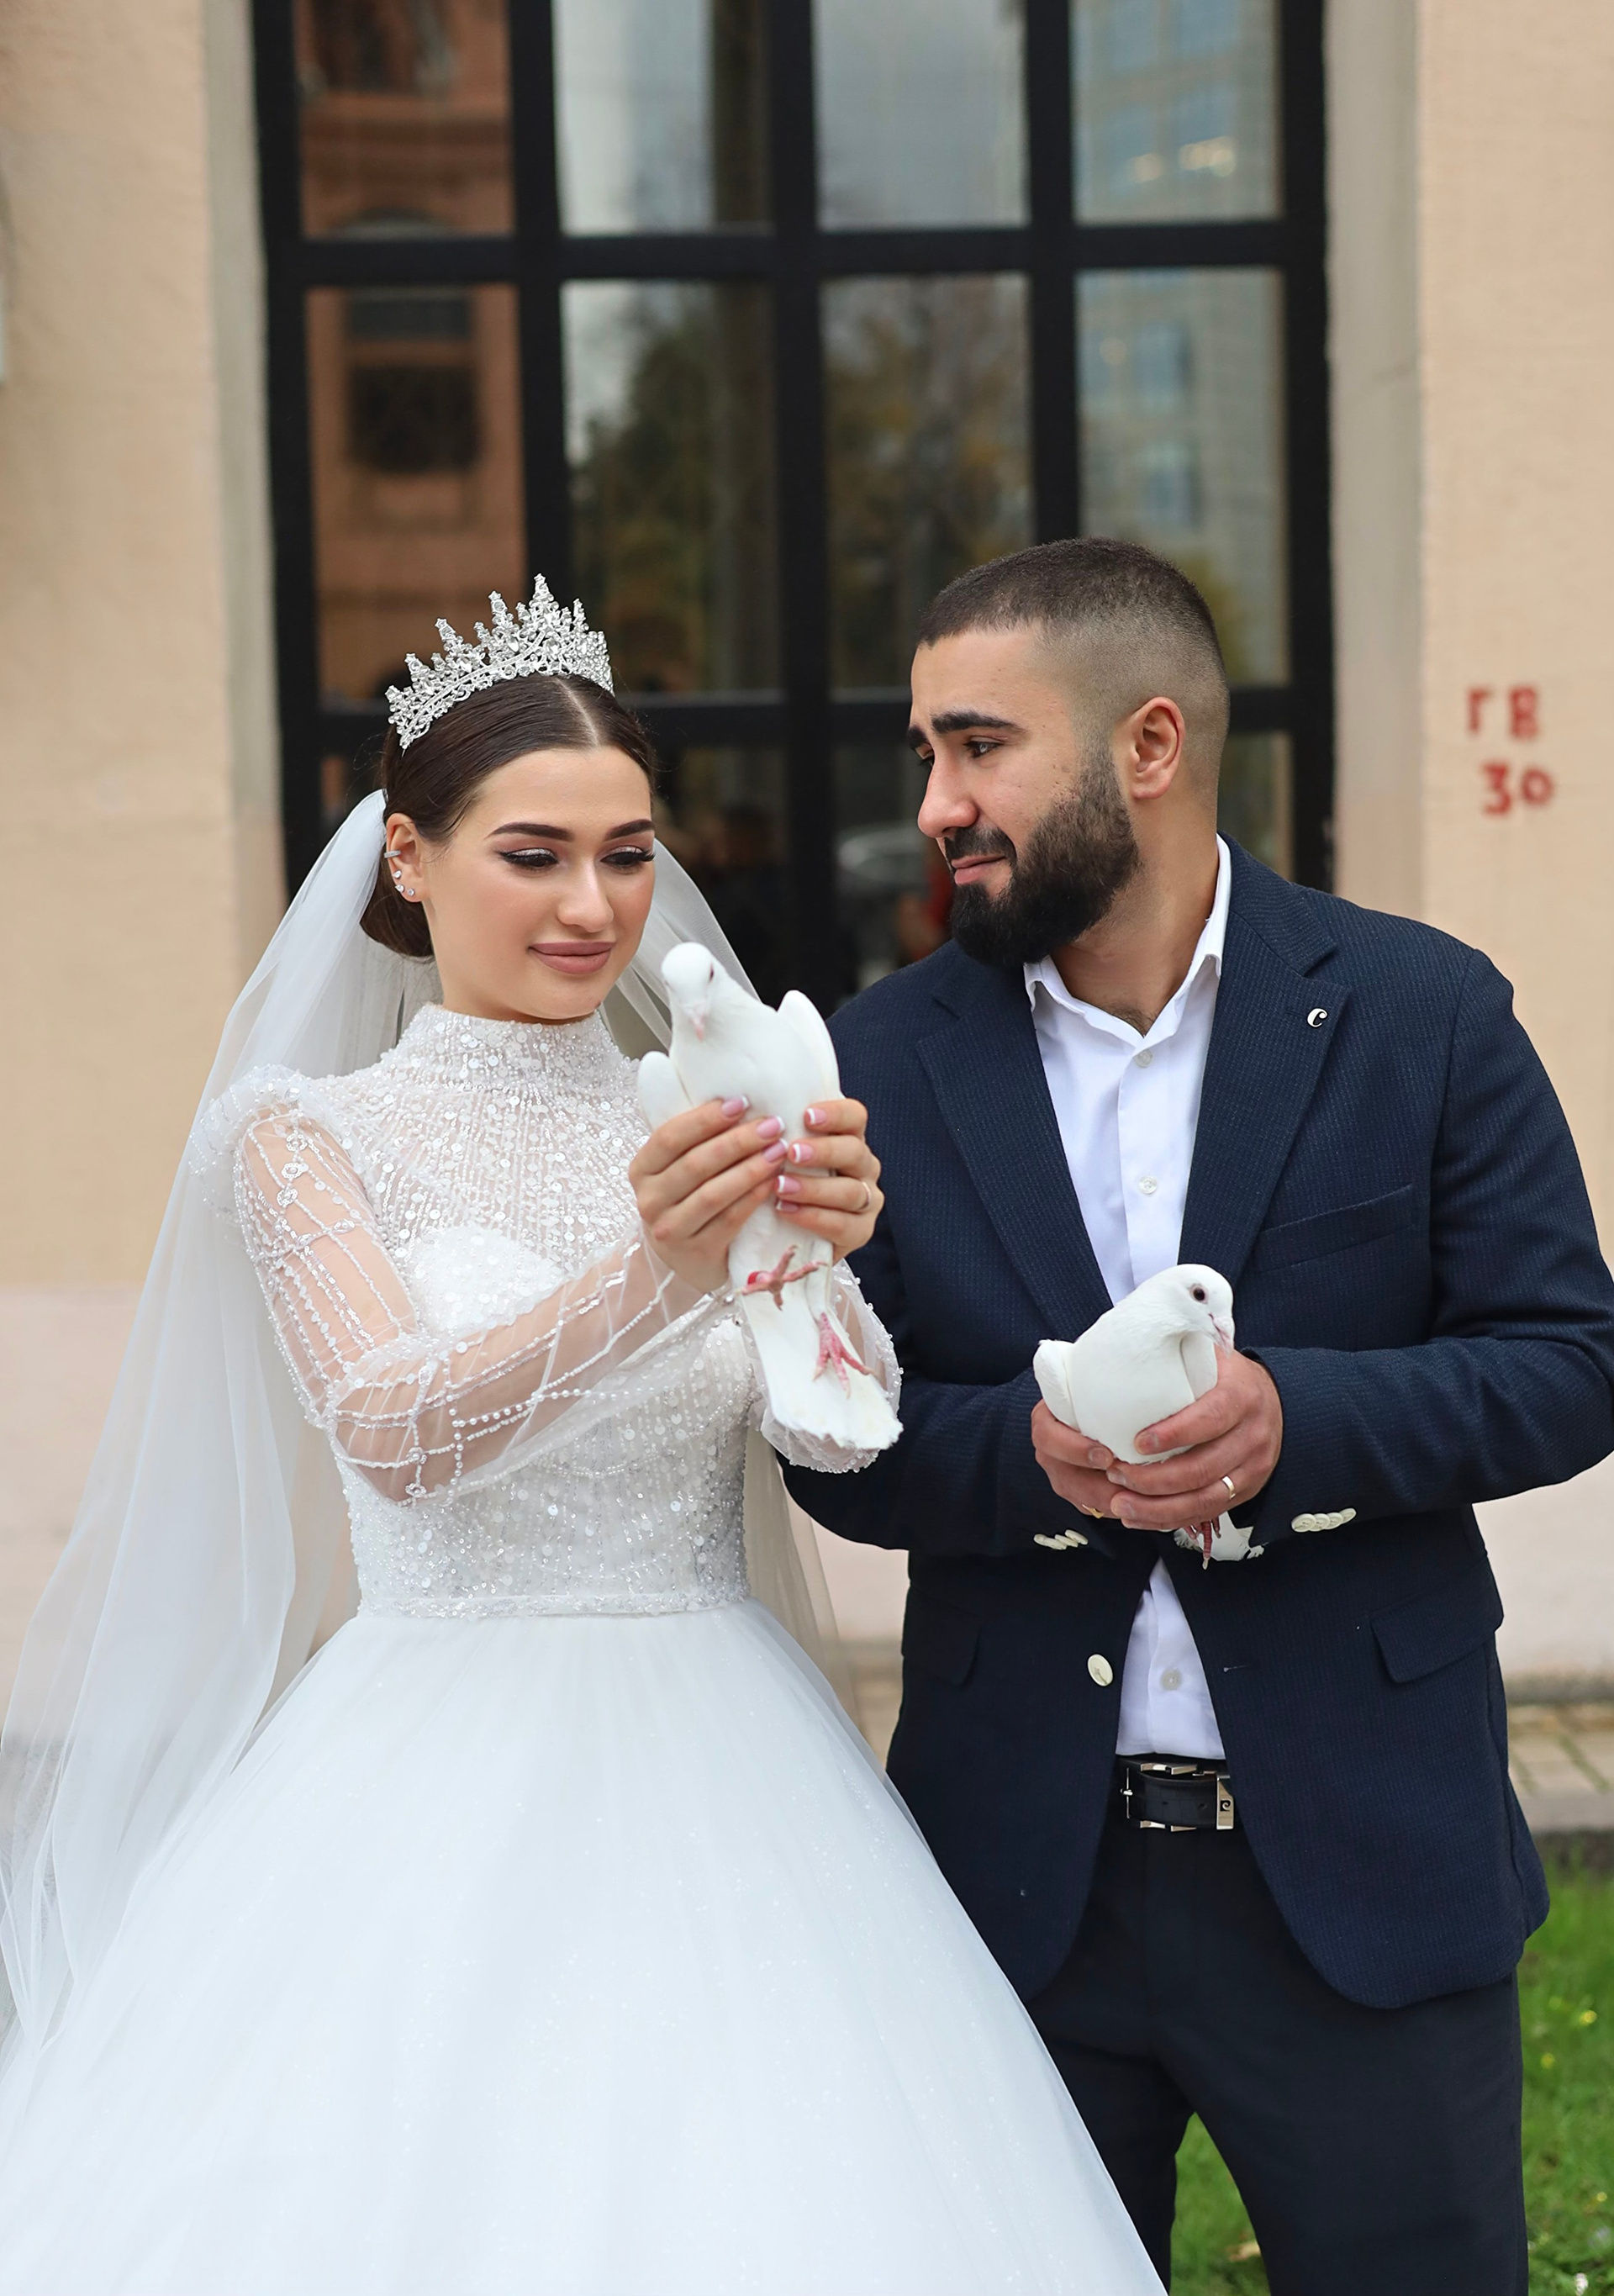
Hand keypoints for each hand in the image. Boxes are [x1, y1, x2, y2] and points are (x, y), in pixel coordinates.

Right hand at [630, 1100, 789, 1293]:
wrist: (679, 1261)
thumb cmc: (685, 1201)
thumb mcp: (676, 1170)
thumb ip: (694, 1141)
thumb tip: (738, 1102)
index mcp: (641, 1170)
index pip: (670, 1137)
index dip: (705, 1118)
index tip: (741, 1102)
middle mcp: (649, 1200)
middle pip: (696, 1164)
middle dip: (738, 1141)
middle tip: (772, 1125)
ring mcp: (670, 1229)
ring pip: (713, 1193)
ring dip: (750, 1168)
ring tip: (779, 1150)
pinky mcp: (696, 1252)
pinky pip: (729, 1220)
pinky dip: (753, 1198)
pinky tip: (774, 1181)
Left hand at [773, 1096, 883, 1261]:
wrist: (789, 1232)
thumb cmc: (784, 1180)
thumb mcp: (783, 1154)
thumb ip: (778, 1133)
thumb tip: (746, 1105)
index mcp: (849, 1138)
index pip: (855, 1116)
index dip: (835, 1114)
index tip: (806, 1116)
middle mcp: (864, 1166)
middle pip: (855, 1152)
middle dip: (823, 1152)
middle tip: (791, 1153)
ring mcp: (867, 1200)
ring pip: (851, 1191)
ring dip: (814, 1188)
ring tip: (781, 1187)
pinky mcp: (861, 1231)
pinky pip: (844, 1225)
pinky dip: (815, 1218)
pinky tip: (787, 1211)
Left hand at [1030, 1351, 1282, 1531]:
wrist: (1276, 1401)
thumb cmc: (1225, 1376)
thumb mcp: (1211, 1354)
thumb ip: (1177, 1349)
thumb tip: (1127, 1339)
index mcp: (1242, 1396)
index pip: (1209, 1419)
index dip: (1174, 1434)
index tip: (1137, 1442)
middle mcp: (1254, 1435)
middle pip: (1203, 1467)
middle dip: (1155, 1478)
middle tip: (1115, 1473)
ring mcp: (1255, 1467)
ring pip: (1205, 1498)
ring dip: (1158, 1507)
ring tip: (1119, 1504)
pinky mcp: (1249, 1490)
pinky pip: (1208, 1512)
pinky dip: (1172, 1519)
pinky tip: (1139, 1518)